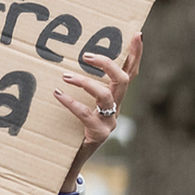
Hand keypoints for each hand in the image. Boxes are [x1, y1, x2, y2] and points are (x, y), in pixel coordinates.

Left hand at [49, 32, 141, 192]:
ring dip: (85, 82)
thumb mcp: (82, 104)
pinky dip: (70, 102)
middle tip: (87, 56)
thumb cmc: (73, 127)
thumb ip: (81, 87)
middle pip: (123, 80)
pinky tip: (57, 94)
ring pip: (105, 95)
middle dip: (108, 64)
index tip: (137, 34)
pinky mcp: (97, 134)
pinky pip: (85, 114)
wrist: (71, 161)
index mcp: (116, 98)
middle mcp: (116, 108)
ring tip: (65, 76)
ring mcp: (109, 122)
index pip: (130, 72)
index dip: (135, 54)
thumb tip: (65, 59)